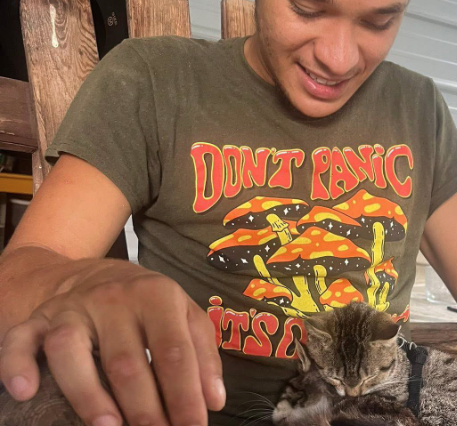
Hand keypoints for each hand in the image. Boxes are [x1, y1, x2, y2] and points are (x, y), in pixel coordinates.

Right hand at [0, 261, 224, 425]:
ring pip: (71, 349)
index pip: (173, 350)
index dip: (185, 394)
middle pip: (126, 359)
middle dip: (143, 407)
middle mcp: (113, 298)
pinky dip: (17, 364)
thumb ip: (203, 354)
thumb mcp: (184, 315)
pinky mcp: (38, 319)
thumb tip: (213, 401)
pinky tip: (25, 391)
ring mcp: (72, 308)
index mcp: (157, 295)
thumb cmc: (149, 304)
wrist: (98, 273)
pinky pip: (20, 339)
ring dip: (88, 394)